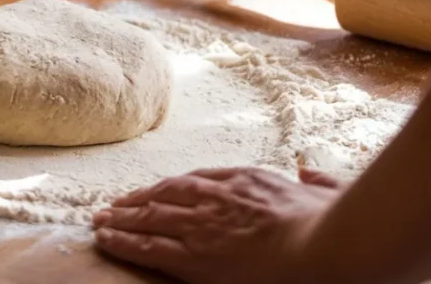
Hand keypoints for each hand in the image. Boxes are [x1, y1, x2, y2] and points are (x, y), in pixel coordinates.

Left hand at [92, 167, 343, 283]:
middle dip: (138, 200)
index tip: (158, 191)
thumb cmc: (331, 226)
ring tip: (99, 219)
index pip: (198, 180)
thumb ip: (319, 183)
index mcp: (246, 180)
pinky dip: (123, 240)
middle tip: (113, 204)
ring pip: (151, 217)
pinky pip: (148, 246)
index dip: (172, 187)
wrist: (321, 248)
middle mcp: (217, 197)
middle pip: (166, 193)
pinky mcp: (194, 256)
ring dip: (121, 218)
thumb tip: (311, 173)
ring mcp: (202, 225)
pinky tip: (105, 238)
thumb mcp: (328, 196)